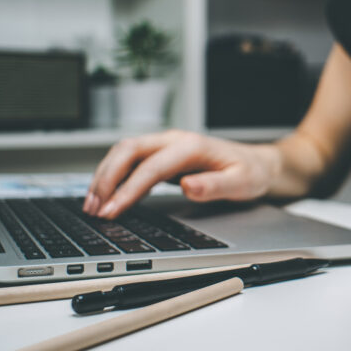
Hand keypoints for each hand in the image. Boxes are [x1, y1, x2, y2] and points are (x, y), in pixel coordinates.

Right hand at [83, 130, 281, 219]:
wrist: (257, 164)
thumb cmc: (250, 173)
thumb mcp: (241, 183)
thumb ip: (215, 185)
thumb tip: (188, 186)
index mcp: (191, 146)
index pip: (151, 167)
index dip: (128, 189)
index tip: (112, 210)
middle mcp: (174, 140)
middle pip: (128, 151)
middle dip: (106, 178)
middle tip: (93, 208)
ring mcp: (167, 145)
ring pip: (125, 152)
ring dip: (105, 176)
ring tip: (92, 205)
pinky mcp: (163, 154)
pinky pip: (132, 161)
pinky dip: (115, 176)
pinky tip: (107, 196)